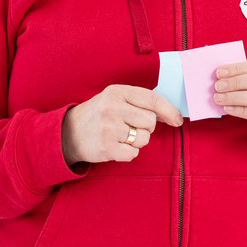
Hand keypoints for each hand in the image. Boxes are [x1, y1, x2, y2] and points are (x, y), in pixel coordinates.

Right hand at [62, 86, 182, 165]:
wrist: (68, 133)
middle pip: (150, 122)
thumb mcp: (116, 100)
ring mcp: (108, 128)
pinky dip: (128, 153)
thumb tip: (172, 114)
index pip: (152, 99)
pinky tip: (115, 146)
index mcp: (117, 92)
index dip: (169, 110)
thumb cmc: (99, 115)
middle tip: (131, 127)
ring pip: (144, 139)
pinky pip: (133, 154)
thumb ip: (140, 104)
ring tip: (121, 136)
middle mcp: (112, 108)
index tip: (178, 120)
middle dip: (146, 127)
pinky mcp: (106, 147)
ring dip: (137, 141)